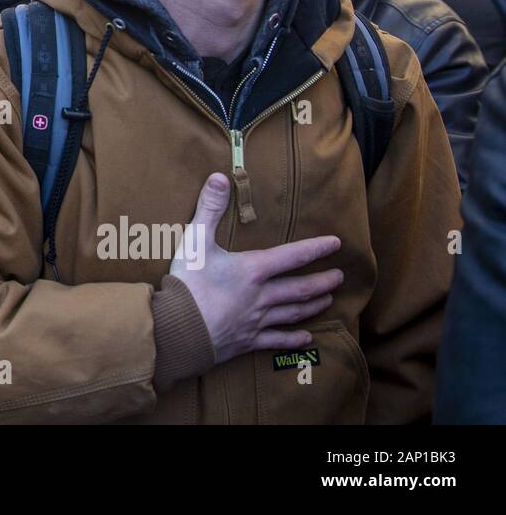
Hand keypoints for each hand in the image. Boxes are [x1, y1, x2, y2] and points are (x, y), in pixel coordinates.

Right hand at [170, 174, 342, 364]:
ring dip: (313, 305)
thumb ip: (210, 208)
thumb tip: (221, 177)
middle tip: (339, 277)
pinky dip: (293, 339)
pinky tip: (306, 339)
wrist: (178, 328)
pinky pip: (277, 340)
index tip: (336, 244)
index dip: (316, 248)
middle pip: (300, 288)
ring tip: (328, 299)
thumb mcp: (195, 240)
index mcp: (253, 270)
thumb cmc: (188, 282)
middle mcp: (262, 296)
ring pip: (293, 312)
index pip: (292, 256)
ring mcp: (257, 320)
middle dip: (322, 281)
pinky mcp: (248, 340)